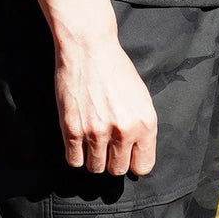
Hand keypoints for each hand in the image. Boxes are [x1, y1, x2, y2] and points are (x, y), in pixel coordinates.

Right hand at [34, 0, 156, 175]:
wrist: (89, 47)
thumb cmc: (116, 69)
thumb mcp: (141, 97)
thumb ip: (141, 128)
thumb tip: (136, 156)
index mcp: (146, 123)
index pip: (143, 167)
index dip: (133, 161)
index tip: (125, 154)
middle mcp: (124, 131)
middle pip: (117, 170)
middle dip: (112, 159)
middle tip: (106, 142)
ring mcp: (97, 132)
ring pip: (95, 168)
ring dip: (93, 157)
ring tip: (91, 137)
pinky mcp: (73, 129)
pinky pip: (74, 161)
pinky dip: (75, 154)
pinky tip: (78, 138)